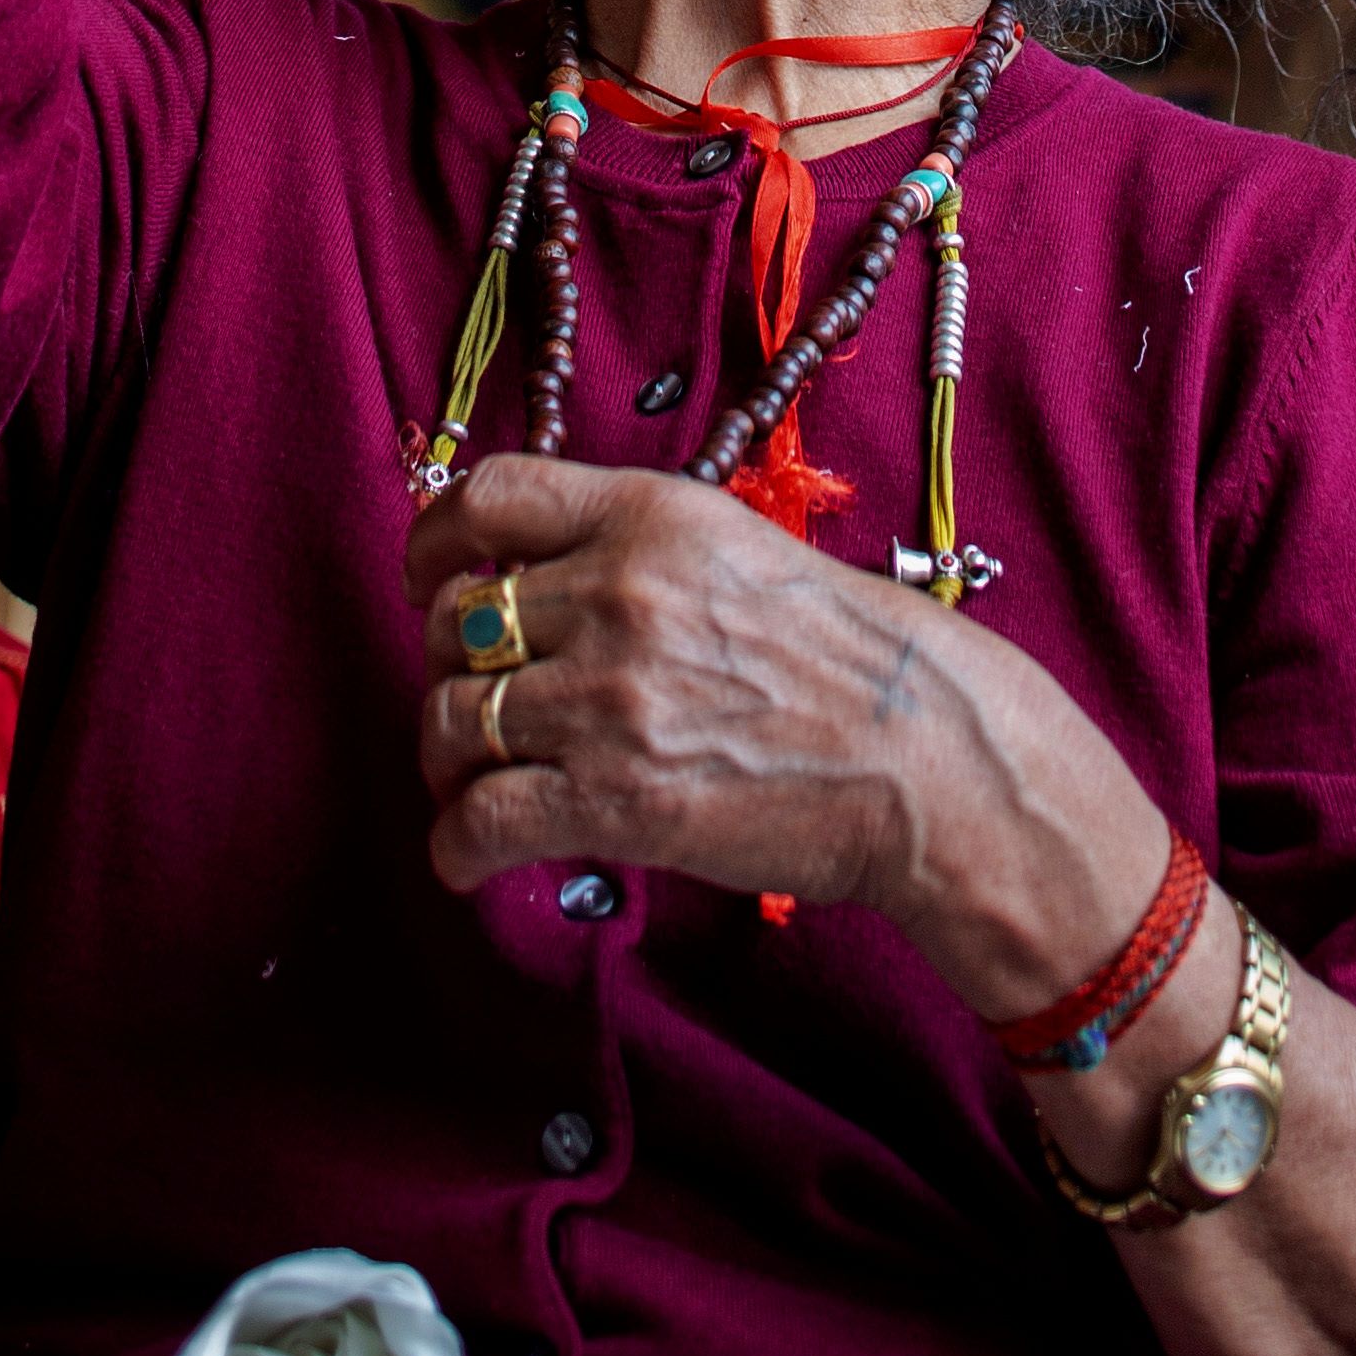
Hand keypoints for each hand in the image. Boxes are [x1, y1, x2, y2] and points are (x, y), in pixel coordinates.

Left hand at [405, 451, 1054, 936]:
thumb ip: (640, 550)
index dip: (435, 542)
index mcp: (649, 515)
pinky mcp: (614, 800)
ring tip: (478, 788)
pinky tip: (473, 859)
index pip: (490, 497)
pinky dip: (458, 848)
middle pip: (456, 623)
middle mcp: (615, 593)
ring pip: (452, 721)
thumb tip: (539, 580)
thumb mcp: (744, 553)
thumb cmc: (855, 661)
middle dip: (449, 671)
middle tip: (481, 709)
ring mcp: (610, 698)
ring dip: (449, 763)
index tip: (427, 578)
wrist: (928, 760)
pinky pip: (479, 822)